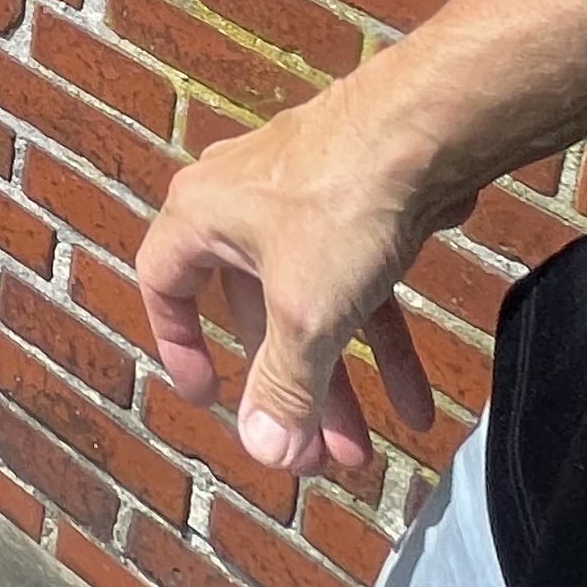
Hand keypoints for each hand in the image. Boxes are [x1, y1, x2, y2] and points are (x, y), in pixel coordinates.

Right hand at [137, 77, 440, 475]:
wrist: (422, 130)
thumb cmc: (341, 204)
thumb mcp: (306, 313)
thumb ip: (285, 385)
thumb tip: (263, 452)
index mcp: (200, 215)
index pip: (163, 286)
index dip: (179, 346)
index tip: (209, 396)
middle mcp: (240, 203)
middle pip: (254, 315)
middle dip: (289, 390)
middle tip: (312, 455)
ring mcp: (299, 201)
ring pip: (310, 306)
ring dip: (339, 380)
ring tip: (368, 449)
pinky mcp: (353, 203)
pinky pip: (355, 286)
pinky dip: (380, 342)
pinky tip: (416, 400)